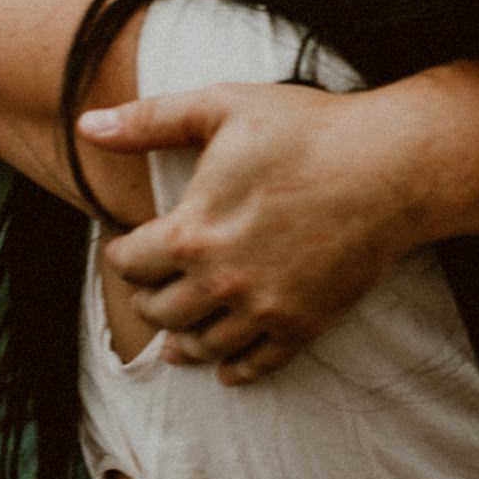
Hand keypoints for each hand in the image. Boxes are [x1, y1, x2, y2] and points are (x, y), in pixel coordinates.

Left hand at [79, 83, 432, 381]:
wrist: (392, 167)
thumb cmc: (309, 129)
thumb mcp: (223, 107)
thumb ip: (150, 120)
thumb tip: (86, 124)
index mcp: (192, 231)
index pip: (130, 263)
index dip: (121, 254)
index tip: (126, 248)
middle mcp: (221, 281)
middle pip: (160, 311)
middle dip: (148, 299)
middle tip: (150, 290)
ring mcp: (264, 309)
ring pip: (203, 346)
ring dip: (182, 342)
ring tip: (176, 339)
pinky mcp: (304, 324)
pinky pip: (258, 365)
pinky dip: (236, 371)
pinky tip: (227, 369)